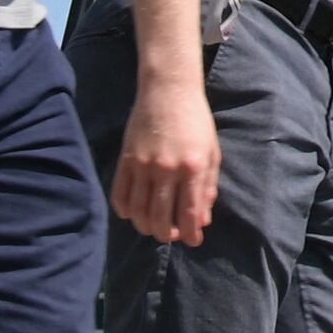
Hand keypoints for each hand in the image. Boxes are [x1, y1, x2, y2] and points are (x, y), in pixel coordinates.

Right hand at [114, 78, 222, 246]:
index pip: (189, 212)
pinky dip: (125, 211)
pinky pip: (120, 196)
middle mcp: (167, 169)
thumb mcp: (212, 152)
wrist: (168, 91)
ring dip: (146, 227)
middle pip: (160, 218)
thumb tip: (202, 219)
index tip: (194, 241)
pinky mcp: (125, 160)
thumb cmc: (196, 121)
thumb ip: (208, 186)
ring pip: (138, 212)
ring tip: (154, 227)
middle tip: (171, 235)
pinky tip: (134, 213)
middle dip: (166, 234)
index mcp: (193, 167)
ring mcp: (143, 166)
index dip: (190, 233)